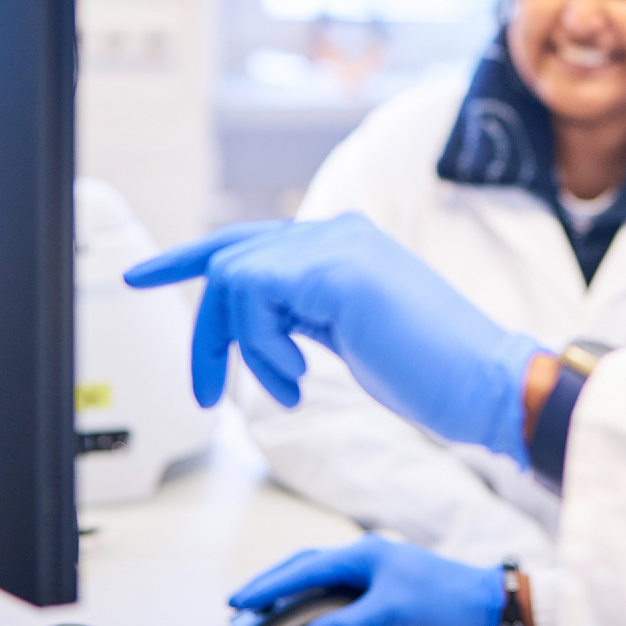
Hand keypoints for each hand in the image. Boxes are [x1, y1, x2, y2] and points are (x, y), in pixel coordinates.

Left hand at [125, 214, 545, 464]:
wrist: (486, 384)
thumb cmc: (429, 372)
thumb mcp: (350, 336)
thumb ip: (305, 315)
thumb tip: (259, 325)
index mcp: (340, 246)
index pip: (247, 242)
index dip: (188, 258)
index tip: (139, 275)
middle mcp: (334, 233)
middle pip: (227, 259)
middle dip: (205, 329)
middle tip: (204, 392)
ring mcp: (337, 246)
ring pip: (234, 280)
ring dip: (245, 348)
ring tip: (287, 386)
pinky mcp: (337, 270)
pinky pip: (254, 298)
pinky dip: (264, 348)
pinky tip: (298, 379)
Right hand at [232, 536, 502, 625]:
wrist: (482, 600)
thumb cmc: (441, 599)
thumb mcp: (391, 612)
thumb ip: (347, 623)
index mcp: (362, 553)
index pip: (304, 569)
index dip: (270, 586)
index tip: (240, 601)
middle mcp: (362, 554)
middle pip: (304, 565)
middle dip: (269, 583)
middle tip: (237, 604)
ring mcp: (370, 566)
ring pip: (316, 573)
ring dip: (287, 588)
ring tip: (259, 607)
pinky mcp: (378, 582)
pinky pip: (332, 585)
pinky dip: (309, 595)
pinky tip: (300, 609)